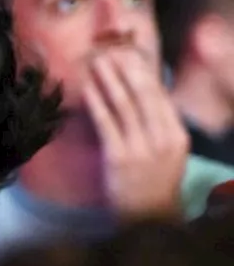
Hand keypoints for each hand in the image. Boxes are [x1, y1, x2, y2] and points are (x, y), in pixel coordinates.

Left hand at [84, 48, 189, 217]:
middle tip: (110, 50)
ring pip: (123, 105)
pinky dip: (97, 103)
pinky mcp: (119, 157)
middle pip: (143, 94)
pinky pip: (106, 124)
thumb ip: (159, 124)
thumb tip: (143, 91)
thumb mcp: (168, 151)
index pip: (160, 95)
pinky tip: (87, 88)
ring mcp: (141, 147)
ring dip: (108, 80)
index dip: (144, 71)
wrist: (148, 215)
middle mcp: (162, 138)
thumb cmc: (155, 180)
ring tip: (96, 63)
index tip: (129, 52)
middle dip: (125, 69)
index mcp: (177, 134)